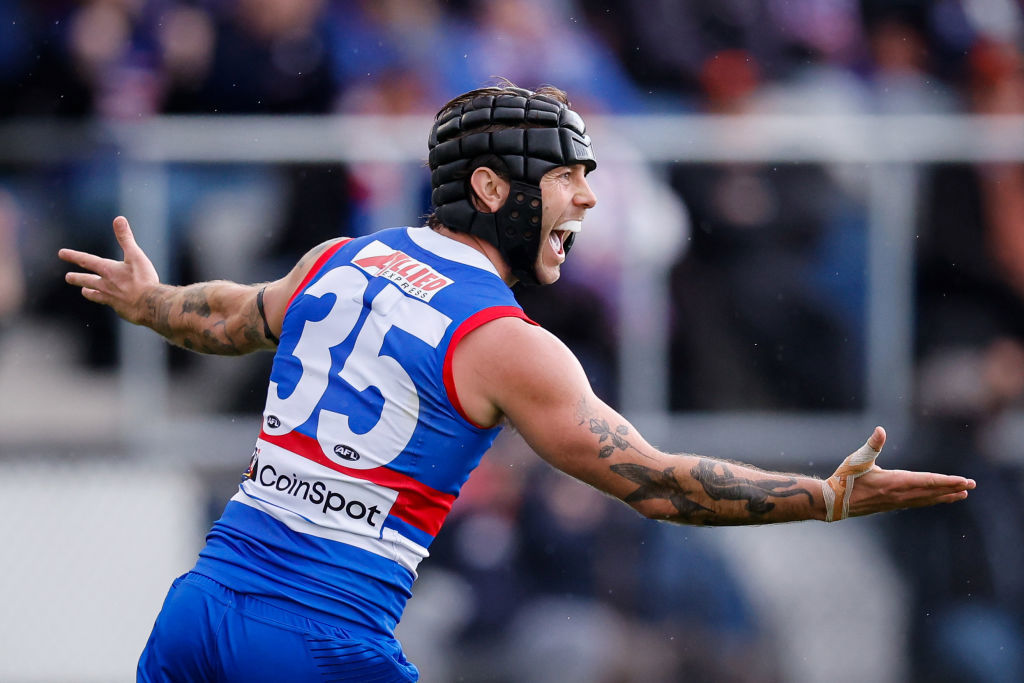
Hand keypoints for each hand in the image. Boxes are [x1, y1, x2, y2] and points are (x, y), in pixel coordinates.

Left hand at [58, 216, 159, 324]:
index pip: (87, 260)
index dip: (74, 255)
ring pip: (95, 294)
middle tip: (68, 277)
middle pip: (87, 280)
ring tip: (84, 291)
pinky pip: (111, 304)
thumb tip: (119, 219)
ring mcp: (111, 298)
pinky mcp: (120, 309)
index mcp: (108, 270)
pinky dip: (109, 302)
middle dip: (76, 278)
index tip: (61, 253)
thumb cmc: (143, 279)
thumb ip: (126, 238)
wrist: (149, 305)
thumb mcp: (136, 256)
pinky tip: (111, 303)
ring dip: (89, 292)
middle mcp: (106, 284)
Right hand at [825, 426, 976, 519]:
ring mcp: (896, 502)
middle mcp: (898, 494)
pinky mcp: (891, 505)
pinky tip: (935, 500)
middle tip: (971, 486)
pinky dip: (931, 501)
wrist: (833, 502)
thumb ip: (872, 445)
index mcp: (893, 482)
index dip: (947, 481)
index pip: (927, 481)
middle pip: (931, 492)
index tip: (964, 481)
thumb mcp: (857, 459)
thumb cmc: (844, 479)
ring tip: (961, 495)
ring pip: (926, 500)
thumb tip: (881, 429)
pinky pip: (917, 503)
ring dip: (944, 497)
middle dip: (952, 488)